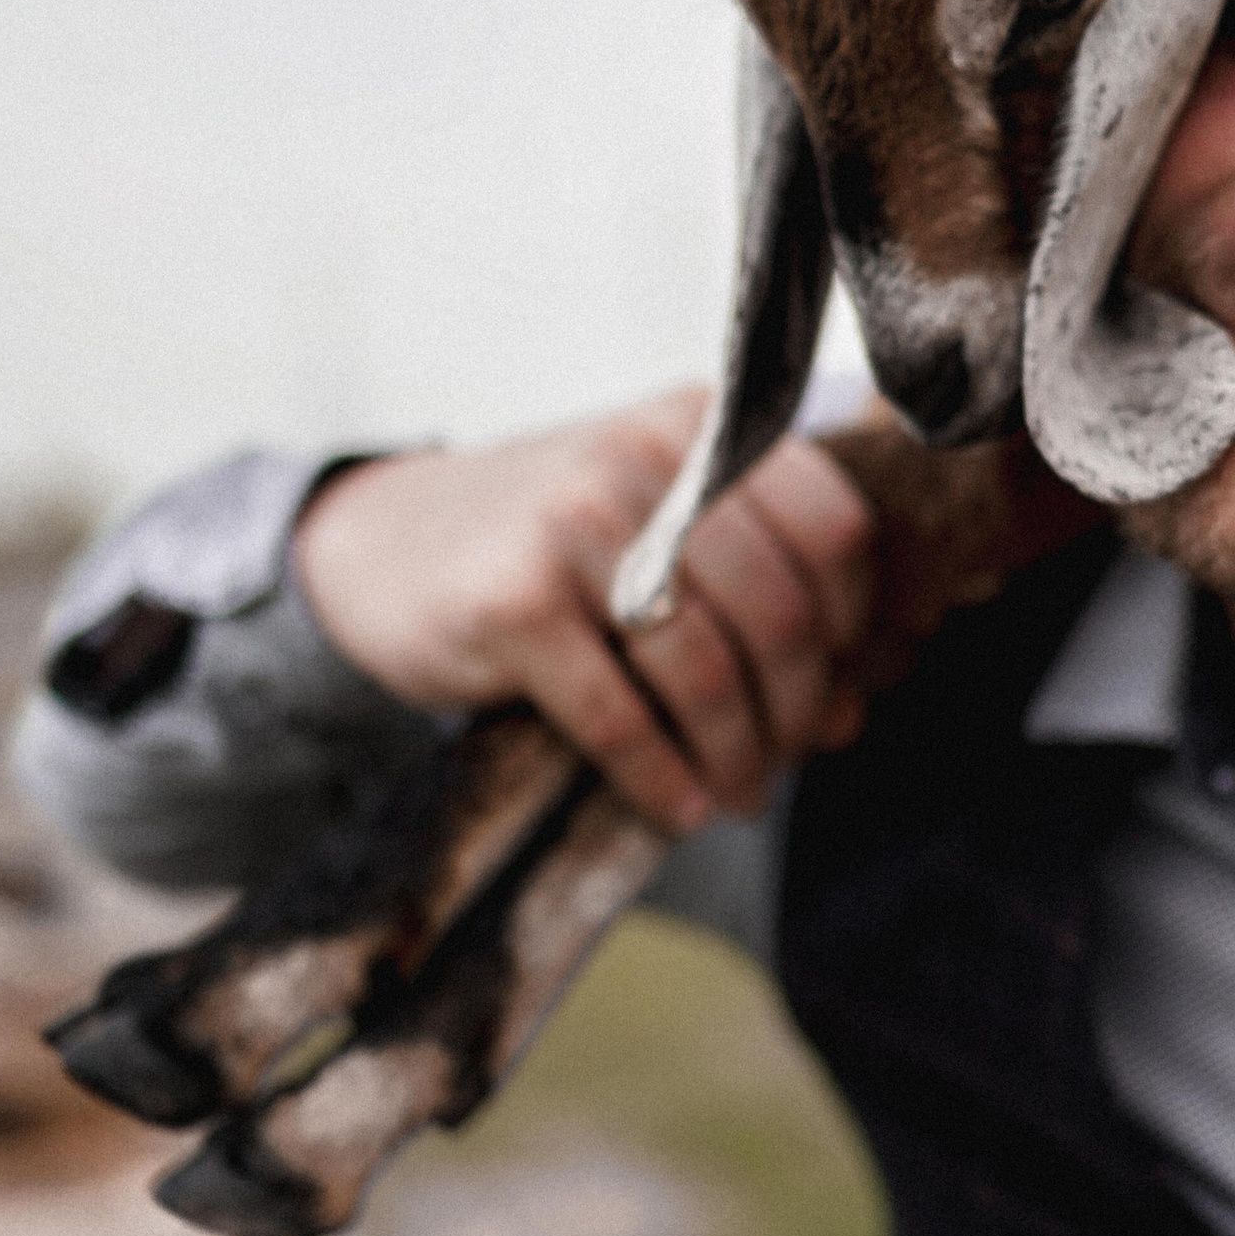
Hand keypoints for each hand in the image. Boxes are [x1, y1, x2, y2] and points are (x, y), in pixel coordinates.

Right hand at [291, 394, 877, 832]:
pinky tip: (681, 807)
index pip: (834, 529)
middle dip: (798, 709)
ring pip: (708, 671)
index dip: (854, 627)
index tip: (840, 688)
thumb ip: (754, 591)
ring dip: (739, 757)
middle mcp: (644, 459)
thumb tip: (848, 709)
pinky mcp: (514, 601)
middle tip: (789, 761)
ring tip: (739, 796)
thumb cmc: (548, 549)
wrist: (380, 545)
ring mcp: (575, 523)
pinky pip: (623, 718)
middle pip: (781, 610)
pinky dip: (664, 780)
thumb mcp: (654, 528)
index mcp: (700, 429)